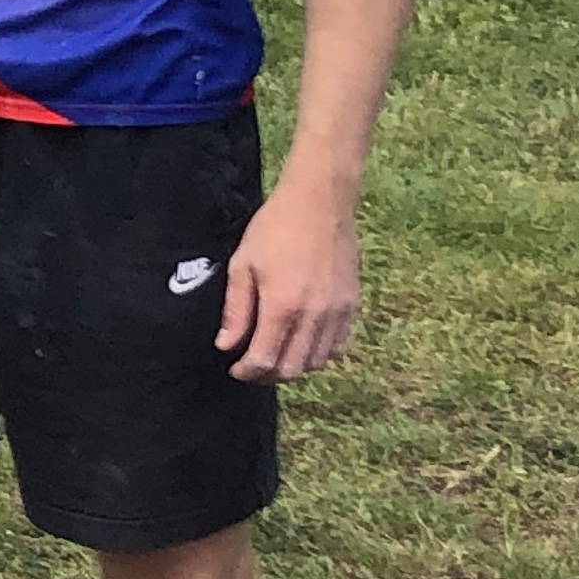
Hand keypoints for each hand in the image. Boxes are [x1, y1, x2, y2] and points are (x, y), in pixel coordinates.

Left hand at [216, 182, 358, 382]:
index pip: (265, 359)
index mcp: (283, 305)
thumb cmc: (274, 229)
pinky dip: (318, 354)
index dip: (247, 372)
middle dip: (268, 374)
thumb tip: (226, 345)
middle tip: (252, 366)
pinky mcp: (352, 305)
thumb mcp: (243, 264)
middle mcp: (314, 315)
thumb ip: (236, 309)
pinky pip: (338, 346)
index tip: (235, 369)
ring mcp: (337, 312)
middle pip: (293, 369)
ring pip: (317, 362)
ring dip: (294, 366)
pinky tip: (302, 342)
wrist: (319, 203)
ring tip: (275, 354)